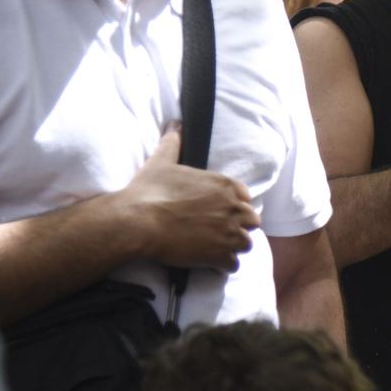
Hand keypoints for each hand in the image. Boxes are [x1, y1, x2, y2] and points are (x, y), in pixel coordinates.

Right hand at [119, 128, 260, 270]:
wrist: (138, 221)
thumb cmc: (149, 190)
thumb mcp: (162, 160)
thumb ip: (173, 142)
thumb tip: (175, 125)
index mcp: (225, 185)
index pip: (245, 197)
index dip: (234, 206)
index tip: (221, 212)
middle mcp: (233, 208)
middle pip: (251, 221)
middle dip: (239, 227)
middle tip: (220, 232)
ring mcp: (229, 233)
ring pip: (246, 244)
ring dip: (234, 247)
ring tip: (216, 249)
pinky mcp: (220, 255)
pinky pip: (233, 264)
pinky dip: (223, 266)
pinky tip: (211, 264)